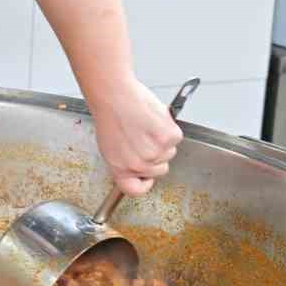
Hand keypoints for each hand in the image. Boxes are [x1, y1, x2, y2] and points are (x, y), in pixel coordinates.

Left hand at [92, 78, 184, 196]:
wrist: (114, 95)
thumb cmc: (110, 115)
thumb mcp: (109, 146)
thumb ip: (125, 160)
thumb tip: (137, 166)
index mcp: (120, 169)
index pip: (135, 190)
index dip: (144, 183)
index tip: (147, 177)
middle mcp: (138, 165)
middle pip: (160, 169)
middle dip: (156, 155)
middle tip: (145, 138)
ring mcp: (155, 153)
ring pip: (170, 153)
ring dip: (163, 141)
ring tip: (147, 126)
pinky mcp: (168, 138)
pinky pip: (176, 138)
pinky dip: (169, 127)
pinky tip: (154, 120)